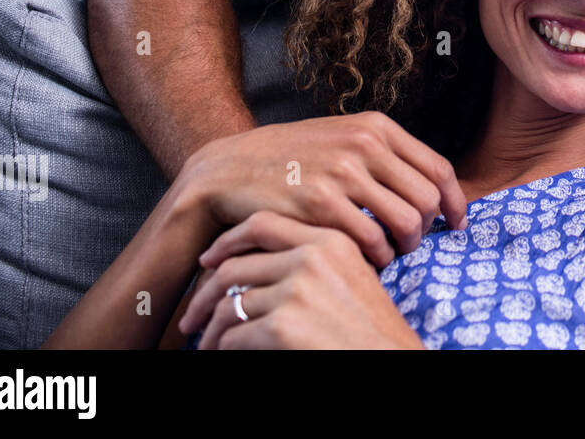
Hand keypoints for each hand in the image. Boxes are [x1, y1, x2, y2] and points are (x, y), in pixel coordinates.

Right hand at [176, 111, 467, 267]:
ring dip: (404, 247)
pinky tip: (365, 258)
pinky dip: (377, 258)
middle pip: (427, 199)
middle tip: (411, 243)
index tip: (456, 221)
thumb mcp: (343, 137)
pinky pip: (372, 242)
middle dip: (427, 229)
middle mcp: (365, 145)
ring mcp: (343, 174)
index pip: (438, 168)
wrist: (231, 168)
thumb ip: (386, 155)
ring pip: (406, 224)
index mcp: (376, 127)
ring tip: (389, 253)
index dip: (455, 201)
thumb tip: (434, 188)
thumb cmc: (294, 158)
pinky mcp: (321, 205)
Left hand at [178, 210, 424, 348]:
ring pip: (229, 303)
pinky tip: (228, 355)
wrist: (393, 360)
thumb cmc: (373, 330)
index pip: (262, 224)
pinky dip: (225, 349)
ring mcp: (298, 290)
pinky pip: (234, 335)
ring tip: (207, 343)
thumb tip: (250, 265)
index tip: (208, 260)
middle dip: (204, 294)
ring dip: (210, 328)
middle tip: (192, 316)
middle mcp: (313, 258)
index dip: (227, 241)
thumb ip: (312, 261)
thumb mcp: (352, 278)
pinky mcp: (284, 326)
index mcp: (331, 240)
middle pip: (234, 266)